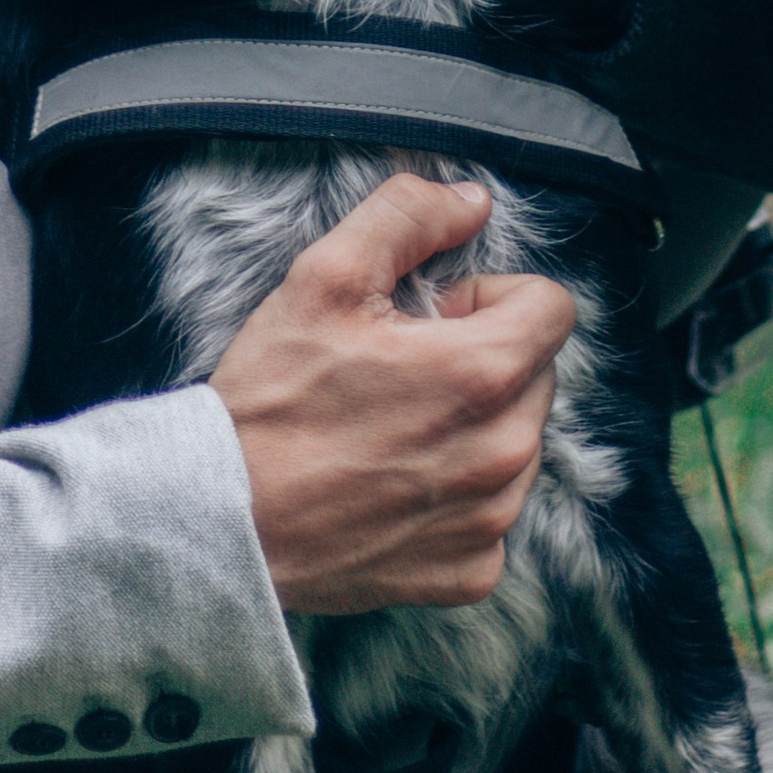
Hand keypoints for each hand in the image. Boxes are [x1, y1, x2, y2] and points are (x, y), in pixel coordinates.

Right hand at [208, 173, 575, 612]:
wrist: (220, 518)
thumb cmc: (271, 399)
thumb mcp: (325, 276)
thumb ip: (408, 216)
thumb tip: (473, 201)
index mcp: (485, 373)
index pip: (552, 307)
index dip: (489, 298)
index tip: (432, 318)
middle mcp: (505, 452)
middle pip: (537, 374)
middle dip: (484, 359)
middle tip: (401, 372)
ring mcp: (491, 519)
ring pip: (519, 442)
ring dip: (476, 427)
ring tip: (393, 429)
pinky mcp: (470, 572)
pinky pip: (494, 514)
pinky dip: (458, 496)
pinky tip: (395, 486)